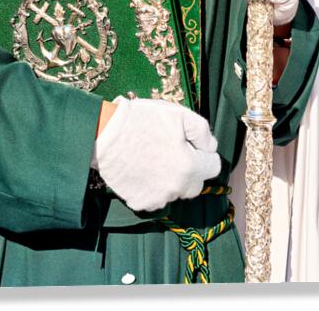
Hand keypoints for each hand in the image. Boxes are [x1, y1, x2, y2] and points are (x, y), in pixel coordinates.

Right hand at [91, 96, 220, 212]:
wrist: (105, 133)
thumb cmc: (142, 121)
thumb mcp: (179, 114)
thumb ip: (202, 131)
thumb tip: (210, 147)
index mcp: (190, 167)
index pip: (213, 167)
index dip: (204, 153)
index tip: (192, 145)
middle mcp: (177, 188)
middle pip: (195, 183)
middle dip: (190, 169)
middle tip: (172, 151)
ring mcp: (158, 198)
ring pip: (175, 191)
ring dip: (171, 179)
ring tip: (154, 157)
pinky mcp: (141, 203)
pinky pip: (156, 198)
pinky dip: (152, 187)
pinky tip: (142, 169)